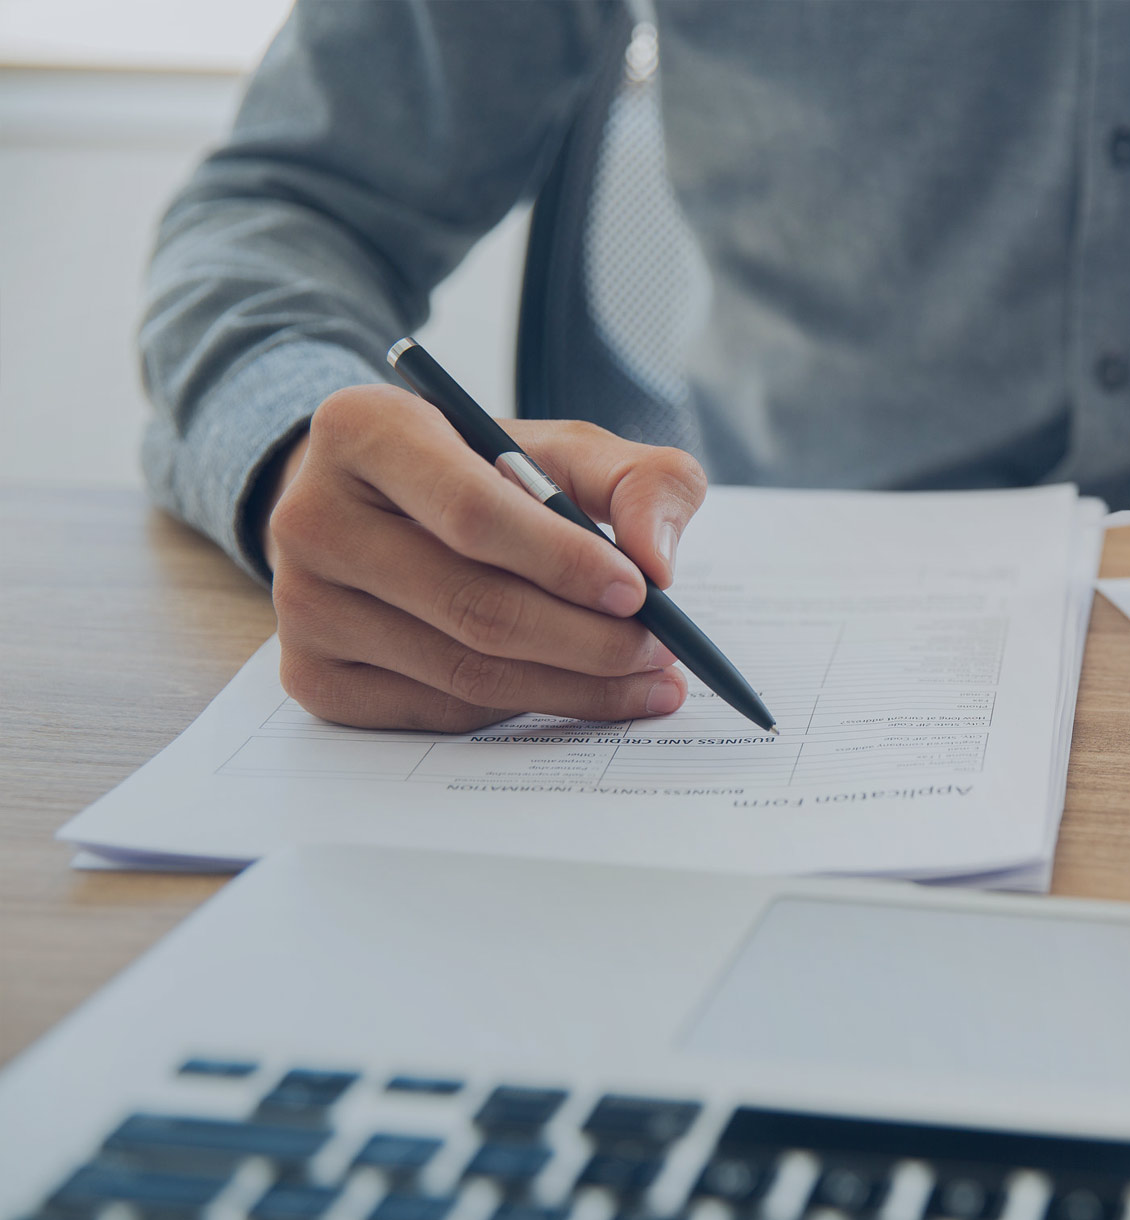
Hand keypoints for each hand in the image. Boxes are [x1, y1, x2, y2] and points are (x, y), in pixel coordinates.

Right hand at [259, 383, 706, 730]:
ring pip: (462, 673)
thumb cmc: (484, 473)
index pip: (472, 512)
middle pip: (473, 606)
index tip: (640, 591)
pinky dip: (521, 708)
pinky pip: (439, 712)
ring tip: (645, 679)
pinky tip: (573, 690)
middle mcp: (309, 518)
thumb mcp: (565, 449)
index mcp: (363, 430)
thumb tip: (658, 561)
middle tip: (662, 651)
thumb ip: (639, 480)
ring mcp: (301, 606)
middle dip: (588, 640)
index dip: (563, 560)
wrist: (382, 510)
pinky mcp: (311, 677)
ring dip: (572, 686)